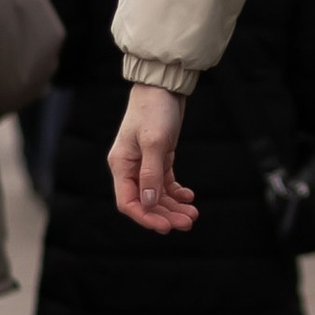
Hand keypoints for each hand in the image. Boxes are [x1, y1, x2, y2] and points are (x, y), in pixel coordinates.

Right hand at [111, 83, 198, 232]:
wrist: (163, 86)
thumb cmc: (154, 110)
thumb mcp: (154, 142)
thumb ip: (151, 174)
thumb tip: (149, 203)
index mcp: (121, 165)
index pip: (128, 202)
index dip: (145, 217)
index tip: (165, 227)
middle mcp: (130, 167)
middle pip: (145, 201)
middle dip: (165, 214)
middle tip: (188, 222)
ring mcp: (144, 163)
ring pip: (157, 195)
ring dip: (173, 206)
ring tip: (193, 214)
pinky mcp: (158, 157)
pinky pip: (165, 183)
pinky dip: (176, 192)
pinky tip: (189, 196)